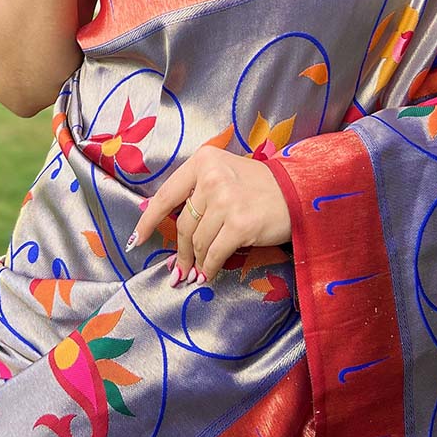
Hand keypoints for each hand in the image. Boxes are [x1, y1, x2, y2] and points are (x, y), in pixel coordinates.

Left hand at [124, 146, 291, 285]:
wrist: (299, 193)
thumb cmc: (260, 185)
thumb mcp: (225, 174)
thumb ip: (195, 191)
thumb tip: (156, 217)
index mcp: (204, 161)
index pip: (167, 195)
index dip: (149, 221)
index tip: (137, 240)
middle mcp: (212, 178)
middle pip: (183, 224)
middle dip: (179, 251)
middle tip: (178, 268)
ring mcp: (226, 201)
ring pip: (197, 242)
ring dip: (196, 261)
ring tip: (198, 270)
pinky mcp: (240, 225)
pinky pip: (213, 254)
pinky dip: (208, 268)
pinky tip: (207, 275)